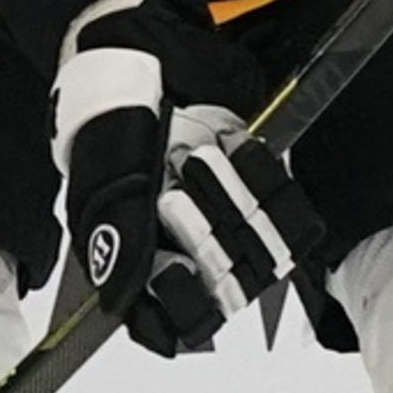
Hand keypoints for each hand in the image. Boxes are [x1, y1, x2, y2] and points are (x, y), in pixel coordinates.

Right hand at [53, 0, 320, 357]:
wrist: (142, 69)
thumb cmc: (112, 136)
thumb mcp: (102, 192)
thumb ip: (119, 247)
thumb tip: (129, 300)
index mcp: (145, 269)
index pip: (175, 323)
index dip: (182, 304)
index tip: (172, 269)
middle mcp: (193, 257)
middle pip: (225, 287)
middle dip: (201, 235)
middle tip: (172, 193)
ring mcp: (233, 226)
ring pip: (260, 250)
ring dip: (228, 199)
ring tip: (196, 159)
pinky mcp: (264, 192)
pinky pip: (290, 212)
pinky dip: (266, 178)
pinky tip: (238, 148)